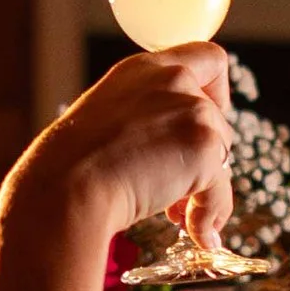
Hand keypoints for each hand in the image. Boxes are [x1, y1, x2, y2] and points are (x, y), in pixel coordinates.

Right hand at [15, 44, 232, 251]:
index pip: (207, 58)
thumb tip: (178, 156)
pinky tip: (198, 232)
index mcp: (143, 69)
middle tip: (176, 189)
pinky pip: (221, 189)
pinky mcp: (202, 146)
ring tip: (177, 214)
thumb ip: (145, 120)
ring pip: (222, 154)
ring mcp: (190, 110)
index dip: (216, 91)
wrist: (67, 187)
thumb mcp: (107, 122)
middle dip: (202, 155)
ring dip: (205, 188)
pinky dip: (212, 213)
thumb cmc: (71, 167)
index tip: (205, 119)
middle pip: (216, 117)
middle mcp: (171, 80)